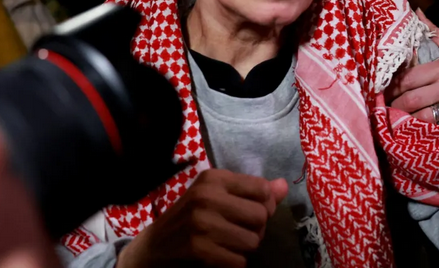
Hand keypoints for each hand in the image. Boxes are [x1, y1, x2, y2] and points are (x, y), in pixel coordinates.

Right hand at [117, 169, 287, 267]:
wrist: (154, 247)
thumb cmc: (190, 218)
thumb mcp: (217, 196)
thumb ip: (252, 192)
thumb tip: (284, 185)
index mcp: (213, 178)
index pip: (262, 189)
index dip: (264, 204)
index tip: (248, 213)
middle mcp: (207, 196)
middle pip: (261, 216)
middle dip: (256, 229)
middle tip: (237, 232)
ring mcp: (202, 222)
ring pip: (253, 241)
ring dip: (245, 249)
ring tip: (227, 244)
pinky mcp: (199, 248)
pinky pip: (239, 261)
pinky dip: (234, 264)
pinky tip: (219, 257)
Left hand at [385, 9, 438, 122]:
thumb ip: (434, 31)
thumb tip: (416, 12)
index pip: (409, 78)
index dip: (393, 86)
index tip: (382, 89)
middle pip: (412, 99)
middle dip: (394, 104)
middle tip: (383, 105)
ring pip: (421, 116)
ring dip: (405, 118)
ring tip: (393, 116)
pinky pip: (434, 126)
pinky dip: (420, 127)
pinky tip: (410, 126)